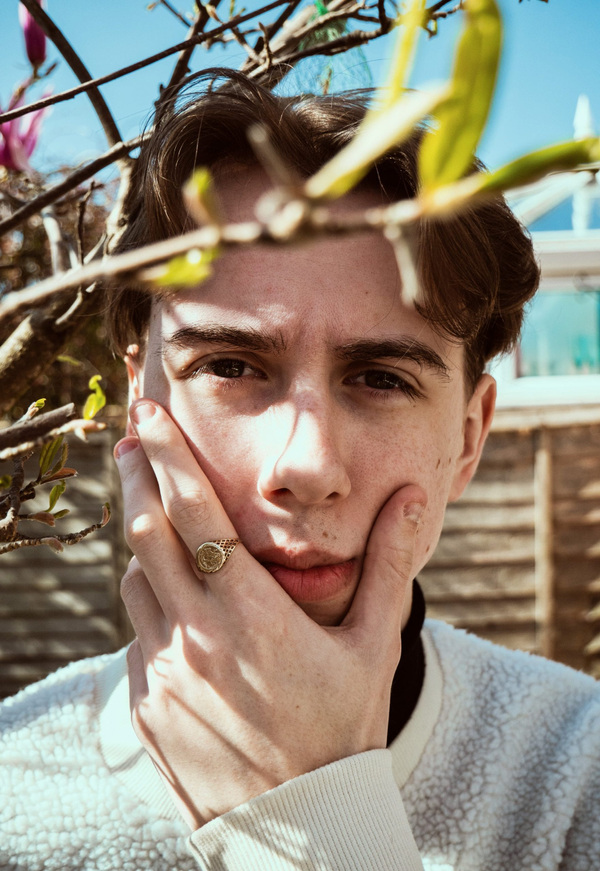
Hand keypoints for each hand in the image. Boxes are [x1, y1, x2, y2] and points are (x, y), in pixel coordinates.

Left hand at [115, 399, 425, 829]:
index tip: (151, 416)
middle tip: (134, 439)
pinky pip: (135, 635)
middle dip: (137, 476)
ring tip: (164, 527)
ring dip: (146, 546)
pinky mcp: (145, 704)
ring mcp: (163, 672)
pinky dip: (151, 607)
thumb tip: (412, 496)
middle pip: (146, 533)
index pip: (196, 513)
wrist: (301, 827)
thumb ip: (388, 562)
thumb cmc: (343, 729)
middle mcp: (196, 636)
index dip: (171, 457)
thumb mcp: (375, 642)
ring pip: (135, 583)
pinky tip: (180, 611)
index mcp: (251, 612)